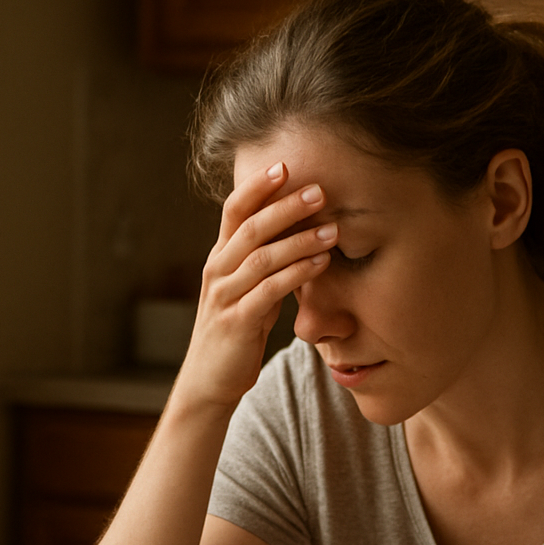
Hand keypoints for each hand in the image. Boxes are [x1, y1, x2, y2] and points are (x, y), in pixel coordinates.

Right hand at [177, 162, 336, 408]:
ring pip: (262, 257)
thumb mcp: (249, 289)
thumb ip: (265, 262)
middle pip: (251, 227)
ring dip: (300, 240)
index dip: (257, 186)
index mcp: (220, 257)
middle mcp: (217, 270)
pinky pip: (269, 291)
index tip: (286, 165)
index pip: (234, 210)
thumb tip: (298, 233)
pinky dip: (297, 273)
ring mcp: (224, 295)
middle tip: (320, 191)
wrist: (210, 380)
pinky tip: (321, 263)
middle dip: (287, 207)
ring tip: (333, 230)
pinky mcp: (236, 321)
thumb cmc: (236, 330)